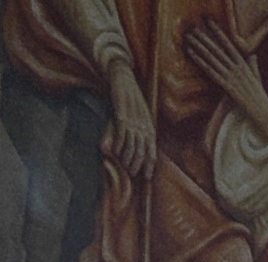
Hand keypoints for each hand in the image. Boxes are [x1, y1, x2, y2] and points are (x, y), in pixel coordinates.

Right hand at [102, 49, 154, 172]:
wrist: (123, 77)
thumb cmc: (131, 98)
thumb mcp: (140, 115)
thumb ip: (139, 130)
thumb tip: (136, 147)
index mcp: (150, 126)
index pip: (152, 151)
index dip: (149, 165)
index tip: (146, 177)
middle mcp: (144, 125)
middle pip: (142, 151)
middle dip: (137, 165)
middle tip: (131, 173)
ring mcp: (133, 121)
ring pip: (132, 146)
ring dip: (127, 158)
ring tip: (123, 165)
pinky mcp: (122, 115)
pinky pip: (121, 135)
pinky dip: (118, 145)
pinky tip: (115, 151)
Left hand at [188, 14, 267, 124]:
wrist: (263, 113)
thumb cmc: (259, 97)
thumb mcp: (257, 78)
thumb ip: (253, 65)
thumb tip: (253, 54)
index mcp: (244, 64)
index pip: (229, 45)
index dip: (219, 33)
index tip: (209, 23)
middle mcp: (237, 69)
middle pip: (218, 50)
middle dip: (205, 39)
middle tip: (193, 29)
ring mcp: (232, 78)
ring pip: (212, 59)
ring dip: (200, 47)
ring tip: (189, 38)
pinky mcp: (228, 87)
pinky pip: (211, 72)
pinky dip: (201, 62)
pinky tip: (192, 54)